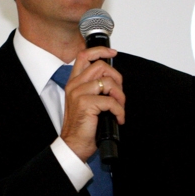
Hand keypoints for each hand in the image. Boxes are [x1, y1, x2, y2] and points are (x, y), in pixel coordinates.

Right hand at [60, 46, 124, 161]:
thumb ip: (94, 87)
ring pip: (108, 82)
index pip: (84, 56)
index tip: (113, 52)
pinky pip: (111, 100)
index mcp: (74, 82)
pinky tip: (118, 118)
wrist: (74, 144)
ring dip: (120, 96)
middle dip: (117, 78)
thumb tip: (112, 79)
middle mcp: (75, 85)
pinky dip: (119, 110)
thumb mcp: (86, 101)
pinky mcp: (86, 103)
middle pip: (101, 66)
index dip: (100, 51)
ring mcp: (79, 93)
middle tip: (119, 94)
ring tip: (119, 108)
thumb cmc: (82, 125)